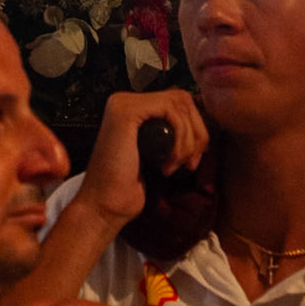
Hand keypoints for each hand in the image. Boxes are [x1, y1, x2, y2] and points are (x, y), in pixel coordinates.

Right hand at [79, 89, 209, 230]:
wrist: (105, 207)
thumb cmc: (128, 187)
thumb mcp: (156, 153)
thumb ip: (169, 133)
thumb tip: (199, 125)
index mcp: (131, 107)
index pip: (177, 102)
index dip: (195, 128)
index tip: (194, 159)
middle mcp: (125, 99)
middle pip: (182, 99)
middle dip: (197, 132)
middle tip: (191, 164)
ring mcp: (123, 103)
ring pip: (179, 104)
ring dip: (188, 140)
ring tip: (177, 166)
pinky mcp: (126, 112)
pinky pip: (171, 111)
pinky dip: (180, 139)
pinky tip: (168, 164)